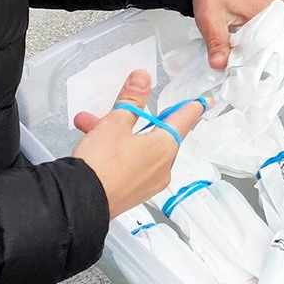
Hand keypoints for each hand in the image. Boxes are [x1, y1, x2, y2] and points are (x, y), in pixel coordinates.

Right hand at [73, 70, 206, 218]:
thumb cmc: (101, 165)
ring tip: (89, 123)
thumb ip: (131, 100)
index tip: (205, 101)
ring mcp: (148, 183)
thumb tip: (142, 78)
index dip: (193, 106)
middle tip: (122, 107)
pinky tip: (91, 145)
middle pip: (157, 134)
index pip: (185, 120)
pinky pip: (129, 165)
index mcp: (165, 147)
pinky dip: (115, 153)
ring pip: (138, 148)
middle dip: (135, 118)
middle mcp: (162, 167)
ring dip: (116, 134)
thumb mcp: (114, 123)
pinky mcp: (132, 193)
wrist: (78, 205)